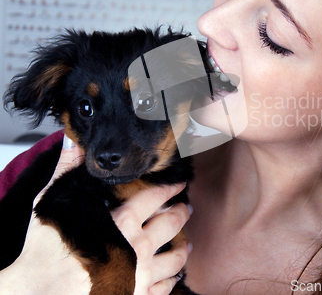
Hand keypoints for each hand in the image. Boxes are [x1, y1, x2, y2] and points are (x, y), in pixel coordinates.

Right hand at [0, 135, 191, 294]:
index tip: (180, 184)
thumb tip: (72, 143)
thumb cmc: (41, 253)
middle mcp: (136, 247)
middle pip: (171, 225)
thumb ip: (66, 171)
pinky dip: (172, 281)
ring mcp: (139, 276)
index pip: (155, 198)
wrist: (34, 294)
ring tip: (187, 245)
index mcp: (121, 222)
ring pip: (174, 259)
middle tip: (188, 209)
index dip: (170, 189)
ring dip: (182, 250)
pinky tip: (174, 277)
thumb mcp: (51, 204)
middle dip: (182, 214)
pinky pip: (164, 290)